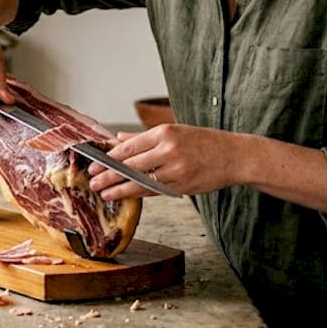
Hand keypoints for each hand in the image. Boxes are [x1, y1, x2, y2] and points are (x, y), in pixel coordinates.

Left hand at [87, 123, 239, 200]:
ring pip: (140, 182)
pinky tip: (125, 195)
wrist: (234, 155)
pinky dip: (138, 194)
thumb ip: (144, 138)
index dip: (109, 158)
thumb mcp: (174, 131)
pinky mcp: (182, 187)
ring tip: (104, 193)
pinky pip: (154, 191)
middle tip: (92, 181)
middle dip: (108, 175)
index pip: (128, 147)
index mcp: (164, 133)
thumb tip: (118, 139)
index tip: (94, 164)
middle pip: (130, 165)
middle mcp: (168, 151)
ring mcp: (176, 171)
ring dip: (119, 188)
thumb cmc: (203, 142)